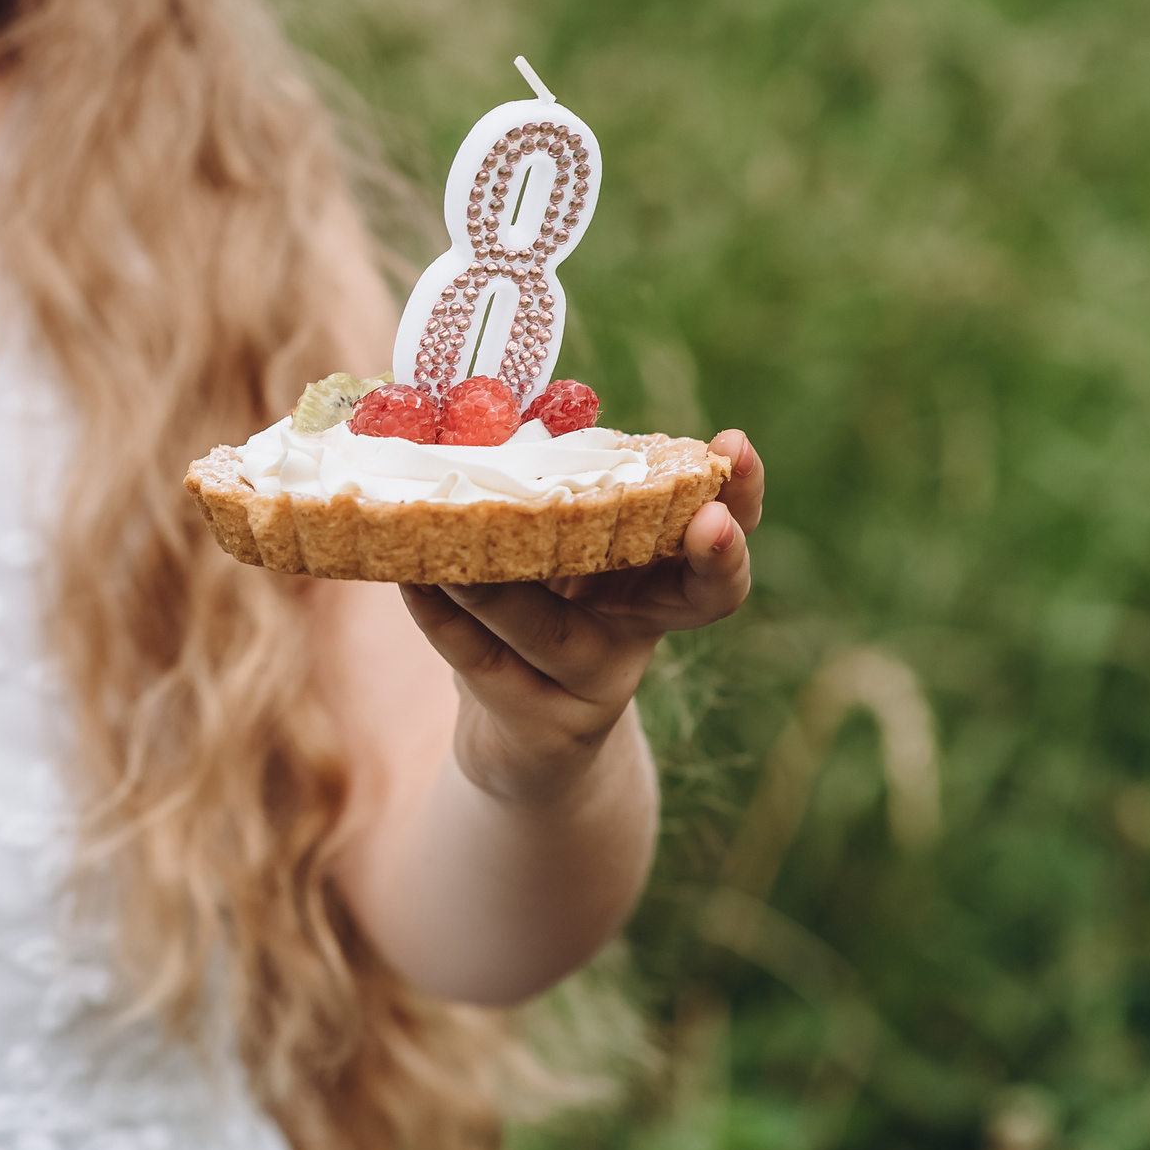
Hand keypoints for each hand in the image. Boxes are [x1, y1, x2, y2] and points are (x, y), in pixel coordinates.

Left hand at [402, 429, 765, 809]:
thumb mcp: (548, 552)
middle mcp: (639, 631)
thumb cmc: (531, 613)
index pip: (719, 534)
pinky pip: (484, 664)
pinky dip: (442, 616)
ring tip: (459, 528)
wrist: (514, 742)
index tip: (733, 445)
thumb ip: (541, 498)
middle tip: (706, 518)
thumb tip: (485, 407)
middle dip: (710, 552)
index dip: (737, 497)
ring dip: (503, 583)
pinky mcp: (540, 728)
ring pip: (555, 634)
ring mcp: (595, 687)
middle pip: (698, 596)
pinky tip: (412, 576)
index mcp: (654, 579)